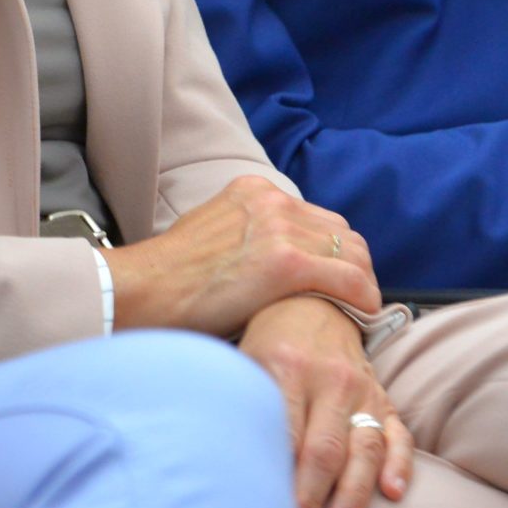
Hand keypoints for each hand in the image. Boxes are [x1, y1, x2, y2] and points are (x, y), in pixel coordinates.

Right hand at [106, 175, 380, 336]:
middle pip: (341, 233)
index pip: (318, 219)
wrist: (143, 290)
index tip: (339, 278)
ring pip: (352, 254)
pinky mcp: (286, 263)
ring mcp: (280, 229)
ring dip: (361, 283)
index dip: (336, 252)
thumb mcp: (211, 233)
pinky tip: (364, 316)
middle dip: (354, 266)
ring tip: (360, 311)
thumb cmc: (169, 277)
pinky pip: (347, 279)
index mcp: (254, 192)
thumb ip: (245, 236)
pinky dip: (363, 298)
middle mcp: (272, 201)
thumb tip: (266, 261)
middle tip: (356, 299)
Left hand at [239, 296, 412, 507]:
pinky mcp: (383, 398)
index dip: (278, 475)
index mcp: (288, 368)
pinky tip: (393, 491)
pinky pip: (398, 435)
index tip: (267, 503)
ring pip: (364, 447)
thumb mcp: (248, 360)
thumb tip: (229, 460)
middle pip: (324, 449)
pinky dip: (399, 464)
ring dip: (355, 492)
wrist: (312, 301)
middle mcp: (330, 379)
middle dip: (313, 495)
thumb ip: (246, 404)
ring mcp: (362, 389)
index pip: (284, 433)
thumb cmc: (271, 341)